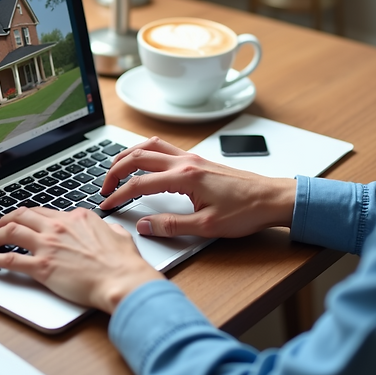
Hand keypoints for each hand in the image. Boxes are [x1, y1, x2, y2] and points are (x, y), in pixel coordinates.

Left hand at [0, 206, 163, 313]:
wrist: (121, 281)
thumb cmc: (123, 264)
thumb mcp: (119, 235)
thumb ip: (108, 229)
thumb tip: (108, 230)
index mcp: (77, 217)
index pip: (44, 212)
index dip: (30, 216)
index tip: (24, 222)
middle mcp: (59, 227)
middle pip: (23, 215)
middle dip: (7, 219)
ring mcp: (48, 245)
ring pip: (12, 231)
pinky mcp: (42, 267)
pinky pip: (9, 259)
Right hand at [99, 137, 296, 237]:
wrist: (272, 198)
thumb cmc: (246, 212)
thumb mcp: (207, 227)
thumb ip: (171, 226)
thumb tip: (145, 226)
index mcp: (185, 177)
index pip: (140, 183)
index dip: (119, 195)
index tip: (107, 205)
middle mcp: (186, 162)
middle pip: (138, 157)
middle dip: (115, 170)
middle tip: (103, 187)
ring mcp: (192, 158)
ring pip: (149, 147)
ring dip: (128, 156)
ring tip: (115, 171)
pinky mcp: (198, 160)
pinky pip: (163, 148)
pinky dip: (145, 152)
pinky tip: (142, 162)